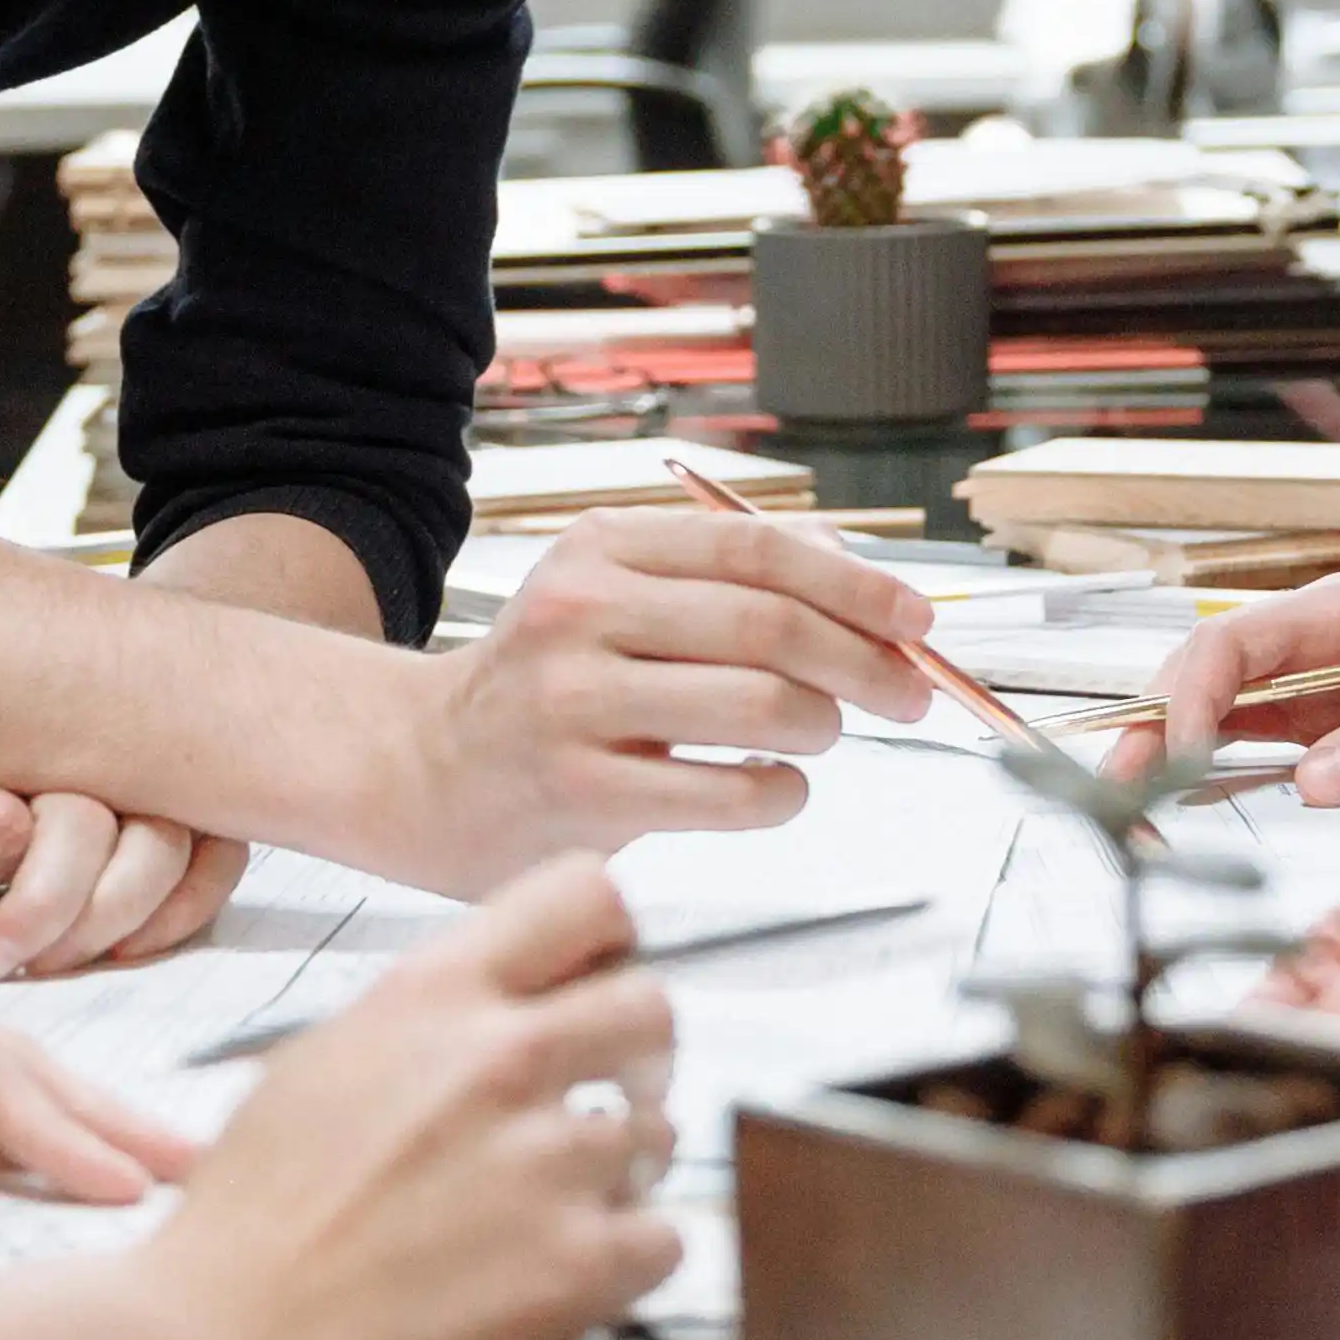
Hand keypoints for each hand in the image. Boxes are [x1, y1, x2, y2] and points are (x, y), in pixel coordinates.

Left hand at [0, 785, 250, 979]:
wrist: (48, 712)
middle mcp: (74, 773)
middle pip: (81, 831)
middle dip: (35, 909)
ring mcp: (145, 794)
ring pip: (157, 847)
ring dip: (108, 915)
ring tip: (52, 966)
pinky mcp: (200, 823)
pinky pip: (213, 867)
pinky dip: (176, 911)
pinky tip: (128, 947)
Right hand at [149, 858, 681, 1339]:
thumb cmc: (244, 1226)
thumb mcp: (322, 1063)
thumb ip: (427, 1024)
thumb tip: (500, 1010)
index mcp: (432, 996)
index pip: (586, 895)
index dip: (611, 939)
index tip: (606, 978)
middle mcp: (500, 1059)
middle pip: (653, 1008)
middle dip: (640, 1057)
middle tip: (612, 1100)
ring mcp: (547, 1161)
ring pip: (660, 1133)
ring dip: (622, 1173)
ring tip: (556, 1212)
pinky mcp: (578, 1265)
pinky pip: (666, 1237)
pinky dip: (628, 1260)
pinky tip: (565, 1276)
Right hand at [384, 507, 943, 883]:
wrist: (421, 768)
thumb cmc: (543, 684)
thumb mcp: (612, 594)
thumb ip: (723, 576)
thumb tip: (856, 573)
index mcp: (602, 548)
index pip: (759, 548)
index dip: (857, 584)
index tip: (918, 620)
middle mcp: (582, 612)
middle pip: (769, 625)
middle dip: (865, 661)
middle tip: (908, 693)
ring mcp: (574, 702)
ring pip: (757, 703)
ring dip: (823, 725)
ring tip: (823, 735)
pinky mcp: (579, 791)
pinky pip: (727, 791)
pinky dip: (782, 792)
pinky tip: (781, 788)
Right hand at [1118, 574, 1339, 807]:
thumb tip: (1316, 783)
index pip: (1232, 641)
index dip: (1190, 696)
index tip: (1177, 759)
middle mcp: (1316, 640)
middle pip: (1204, 672)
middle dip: (1153, 727)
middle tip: (1117, 795)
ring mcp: (1316, 679)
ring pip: (1215, 705)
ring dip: (1167, 751)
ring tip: (1129, 808)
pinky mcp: (1327, 719)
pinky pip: (1251, 739)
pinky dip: (1209, 768)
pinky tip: (1181, 806)